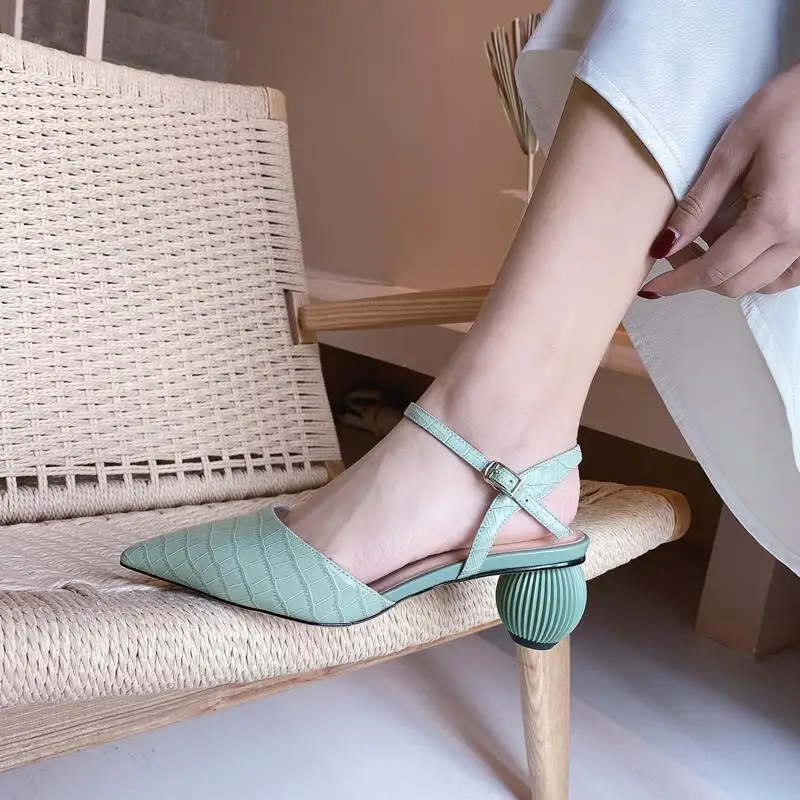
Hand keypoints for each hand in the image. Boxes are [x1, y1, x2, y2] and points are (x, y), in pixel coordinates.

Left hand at [640, 62, 799, 298]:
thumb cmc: (785, 110)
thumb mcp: (731, 153)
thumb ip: (697, 206)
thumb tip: (664, 246)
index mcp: (774, 219)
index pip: (714, 270)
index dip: (677, 283)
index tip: (649, 288)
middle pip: (735, 284)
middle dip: (696, 274)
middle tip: (673, 246)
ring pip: (760, 284)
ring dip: (727, 274)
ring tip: (705, 242)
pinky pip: (787, 275)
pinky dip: (759, 272)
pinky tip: (741, 250)